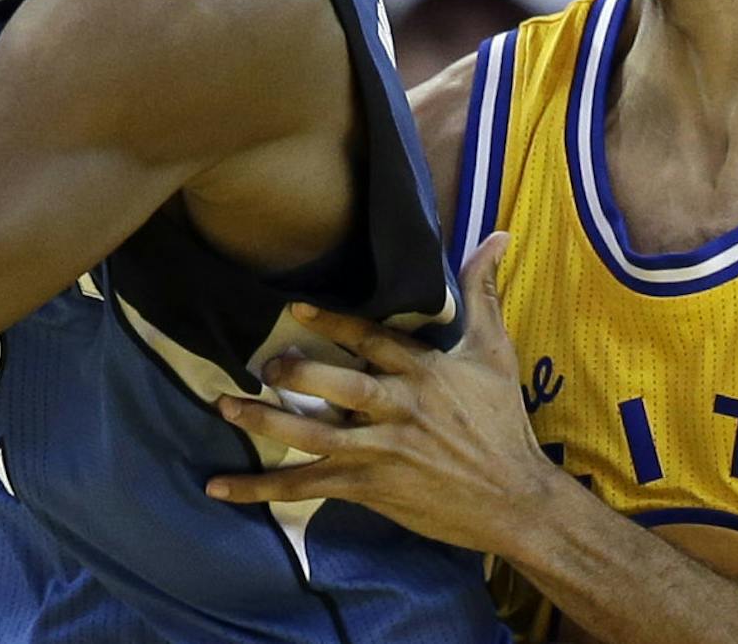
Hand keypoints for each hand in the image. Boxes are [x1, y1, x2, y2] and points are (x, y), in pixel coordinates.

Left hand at [205, 233, 558, 554]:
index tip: (295, 310)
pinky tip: (220, 488)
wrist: (516, 500)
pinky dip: (263, 490)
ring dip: (264, 422)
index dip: (332, 323)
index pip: (371, 340)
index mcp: (423, 374)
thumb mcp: (495, 354)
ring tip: (224, 407)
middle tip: (263, 364)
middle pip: (340, 387)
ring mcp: (381, 452)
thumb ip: (483, 294)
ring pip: (314, 436)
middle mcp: (399, 409)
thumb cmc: (502, 424)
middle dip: (296, 375)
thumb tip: (496, 236)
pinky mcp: (370, 488)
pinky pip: (307, 487)